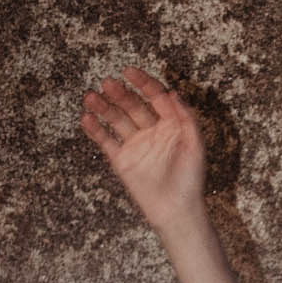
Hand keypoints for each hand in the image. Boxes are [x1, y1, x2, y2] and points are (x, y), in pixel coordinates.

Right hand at [79, 66, 206, 234]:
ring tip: (90, 97)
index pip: (155, 97)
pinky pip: (105, 140)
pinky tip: (87, 118)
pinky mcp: (121, 160)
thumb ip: (186, 119)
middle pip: (133, 105)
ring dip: (103, 107)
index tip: (129, 72)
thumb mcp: (194, 146)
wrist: (176, 211)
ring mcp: (135, 144)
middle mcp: (151, 131)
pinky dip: (95, 129)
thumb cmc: (190, 180)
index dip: (143, 83)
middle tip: (108, 83)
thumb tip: (173, 92)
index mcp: (170, 125)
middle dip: (120, 93)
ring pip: (116, 119)